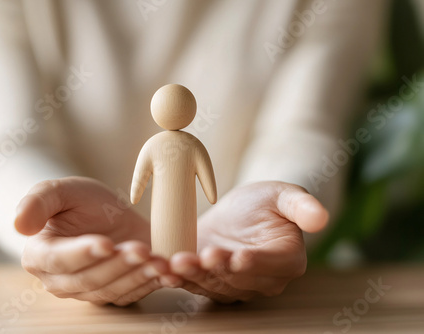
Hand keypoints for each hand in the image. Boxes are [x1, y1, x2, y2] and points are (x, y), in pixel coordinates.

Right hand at [15, 176, 180, 305]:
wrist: (106, 214)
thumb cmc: (80, 201)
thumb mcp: (61, 191)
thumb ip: (38, 201)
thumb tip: (19, 225)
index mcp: (40, 255)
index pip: (59, 260)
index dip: (83, 253)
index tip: (106, 243)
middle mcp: (60, 281)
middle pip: (89, 279)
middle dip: (118, 265)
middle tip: (141, 249)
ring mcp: (87, 291)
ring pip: (112, 290)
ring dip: (137, 277)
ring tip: (159, 260)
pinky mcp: (112, 293)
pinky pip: (131, 294)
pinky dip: (151, 284)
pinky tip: (168, 272)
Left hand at [170, 181, 327, 302]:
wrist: (239, 213)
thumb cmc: (267, 203)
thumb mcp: (284, 196)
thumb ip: (302, 207)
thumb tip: (321, 217)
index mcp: (286, 260)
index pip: (270, 264)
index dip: (255, 262)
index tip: (240, 256)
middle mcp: (261, 280)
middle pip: (237, 278)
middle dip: (217, 268)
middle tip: (202, 256)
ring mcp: (234, 285)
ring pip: (212, 283)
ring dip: (193, 274)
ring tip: (176, 261)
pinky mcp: (209, 281)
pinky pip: (193, 282)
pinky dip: (177, 277)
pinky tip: (162, 269)